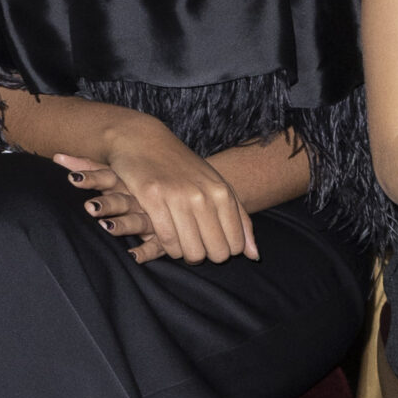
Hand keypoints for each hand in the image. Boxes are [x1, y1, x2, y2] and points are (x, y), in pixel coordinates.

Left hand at [55, 154, 166, 262]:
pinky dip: (144, 251)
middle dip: (106, 203)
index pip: (107, 176)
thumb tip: (56, 156)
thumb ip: (87, 166)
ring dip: (122, 224)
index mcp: (128, 182)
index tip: (72, 179)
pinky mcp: (163, 237)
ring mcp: (153, 217)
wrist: (185, 193)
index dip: (90, 177)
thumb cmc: (140, 183)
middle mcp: (139, 199)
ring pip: (137, 221)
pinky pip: (155, 246)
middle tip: (89, 207)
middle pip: (121, 200)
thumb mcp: (117, 173)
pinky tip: (132, 256)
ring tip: (105, 227)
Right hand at [81, 120, 256, 264]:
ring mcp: (178, 197)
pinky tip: (165, 238)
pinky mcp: (152, 199)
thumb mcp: (217, 186)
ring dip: (186, 254)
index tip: (211, 243)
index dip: (224, 251)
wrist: (143, 140)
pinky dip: (168, 247)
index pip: (236, 245)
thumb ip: (239, 220)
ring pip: (192, 252)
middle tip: (195, 245)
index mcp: (222, 192)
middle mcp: (203, 195)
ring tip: (180, 243)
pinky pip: (167, 241)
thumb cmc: (182, 167)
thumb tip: (254, 256)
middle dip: (206, 255)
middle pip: (216, 252)